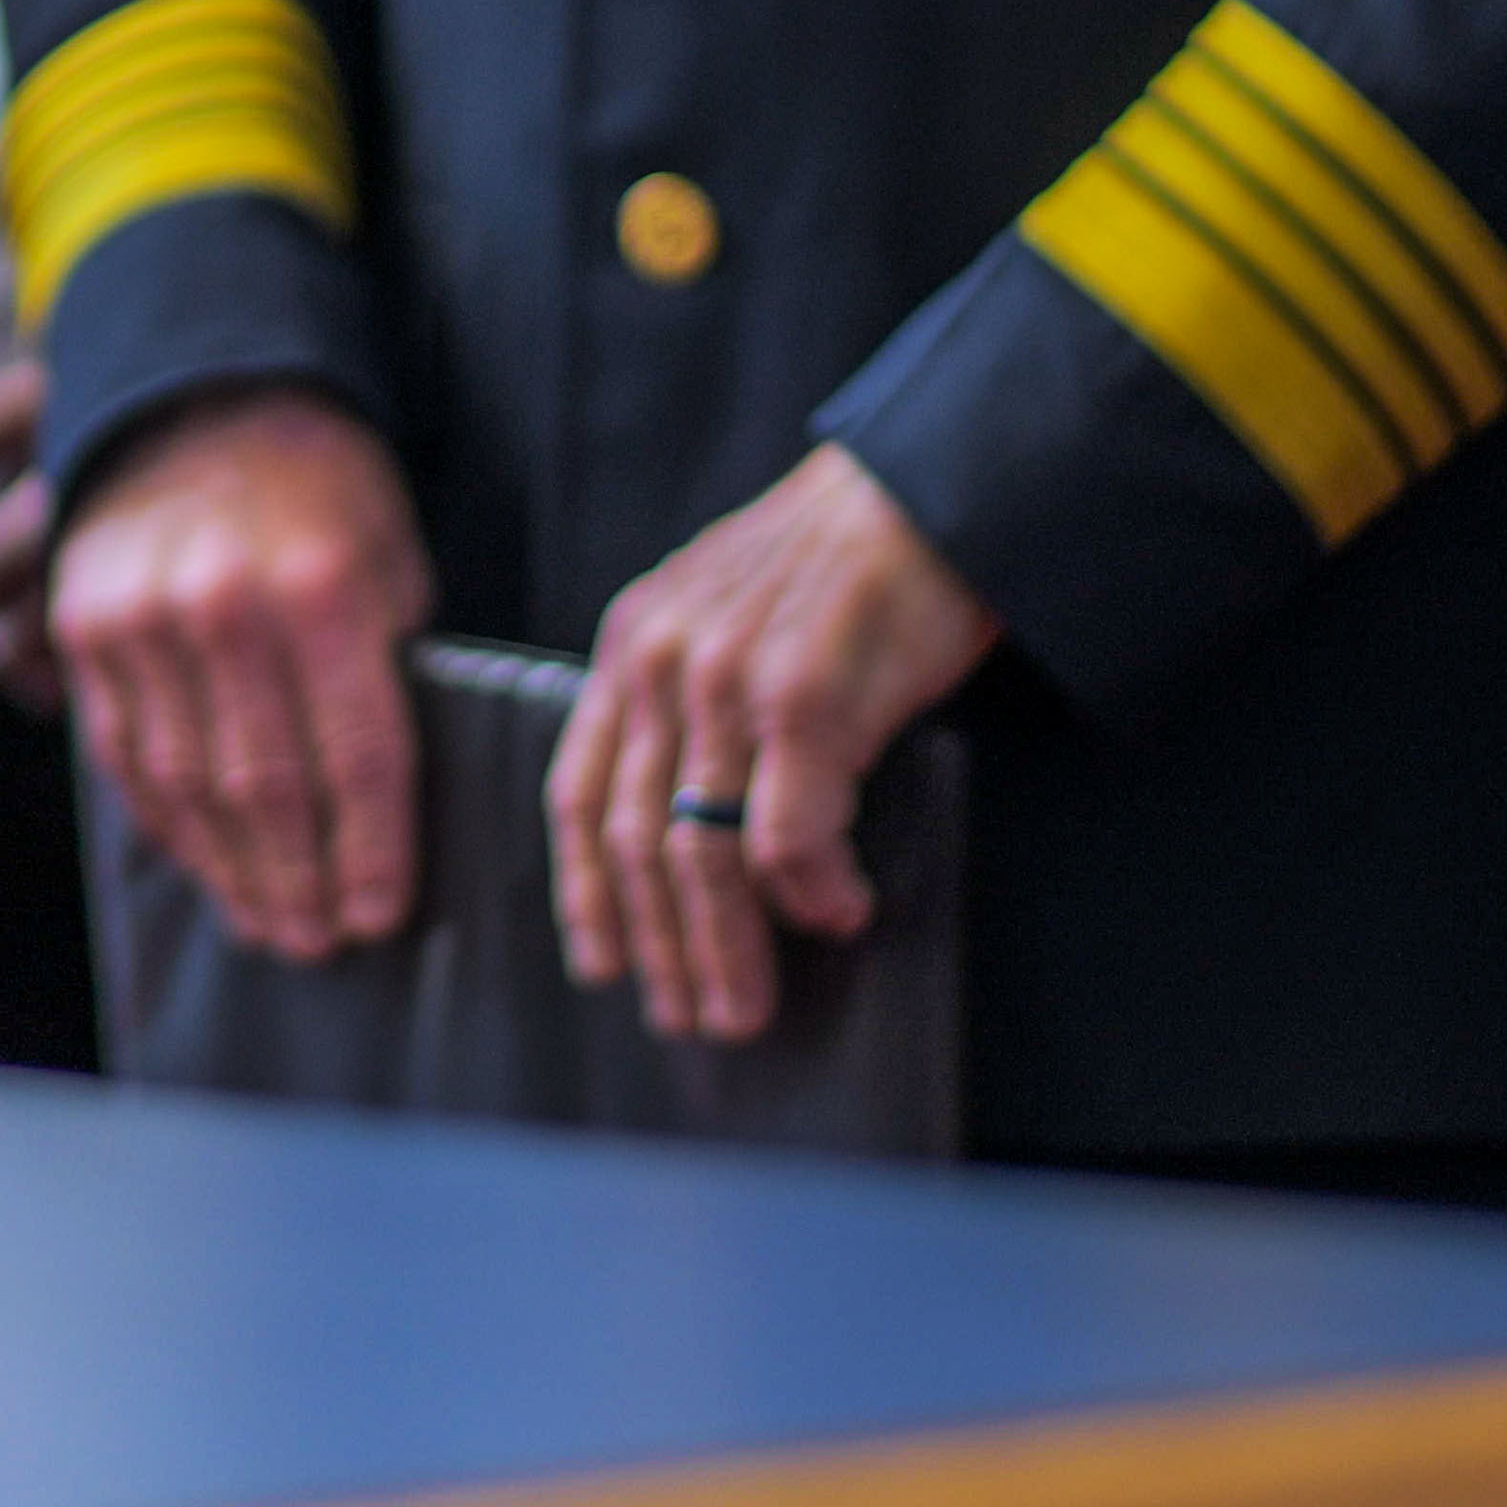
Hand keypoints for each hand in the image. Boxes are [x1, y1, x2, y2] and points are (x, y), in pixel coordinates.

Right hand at [48, 386, 431, 960]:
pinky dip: (168, 825)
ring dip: (234, 871)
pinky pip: (126, 756)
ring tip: (271, 923)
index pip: (358, 756)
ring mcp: (141, 621)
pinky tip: (205, 863)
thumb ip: (388, 668)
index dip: (374, 851)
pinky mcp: (84, 629)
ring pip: (189, 788)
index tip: (383, 916)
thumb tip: (386, 806)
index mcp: (321, 588)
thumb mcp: (390, 556)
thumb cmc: (320, 489)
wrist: (198, 397)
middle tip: (325, 942)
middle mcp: (223, 607)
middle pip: (267, 789)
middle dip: (303, 881)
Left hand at [551, 446, 995, 1045]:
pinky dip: (811, 891)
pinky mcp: (808, 696)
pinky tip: (839, 915)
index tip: (602, 962)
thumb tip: (687, 827)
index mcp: (632, 643)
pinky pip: (791, 833)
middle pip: (636, 837)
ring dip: (727, 945)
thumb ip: (689, 702)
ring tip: (748, 1004)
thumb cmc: (837, 565)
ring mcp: (731, 679)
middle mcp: (664, 660)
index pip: (579, 789)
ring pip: (703, 851)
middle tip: (689, 1016)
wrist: (927, 490)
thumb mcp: (724, 614)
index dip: (586, 890)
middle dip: (661, 944)